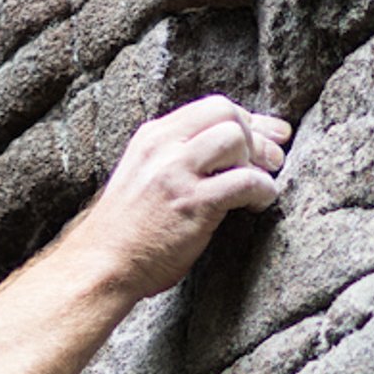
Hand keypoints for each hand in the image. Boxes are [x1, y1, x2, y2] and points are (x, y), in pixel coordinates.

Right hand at [59, 95, 287, 303]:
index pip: (210, 108)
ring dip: (259, 161)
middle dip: (256, 135)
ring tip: (262, 185)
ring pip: (235, 138)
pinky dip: (263, 190)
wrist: (103, 265)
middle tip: (271, 160)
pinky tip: (259, 203)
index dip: (246, 119)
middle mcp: (163, 147)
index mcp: (152, 137)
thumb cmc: (127, 231)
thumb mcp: (142, 176)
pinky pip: (245, 181)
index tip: (267, 134)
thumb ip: (174, 158)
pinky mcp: (192, 203)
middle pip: (226, 113)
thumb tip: (224, 150)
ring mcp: (176, 173)